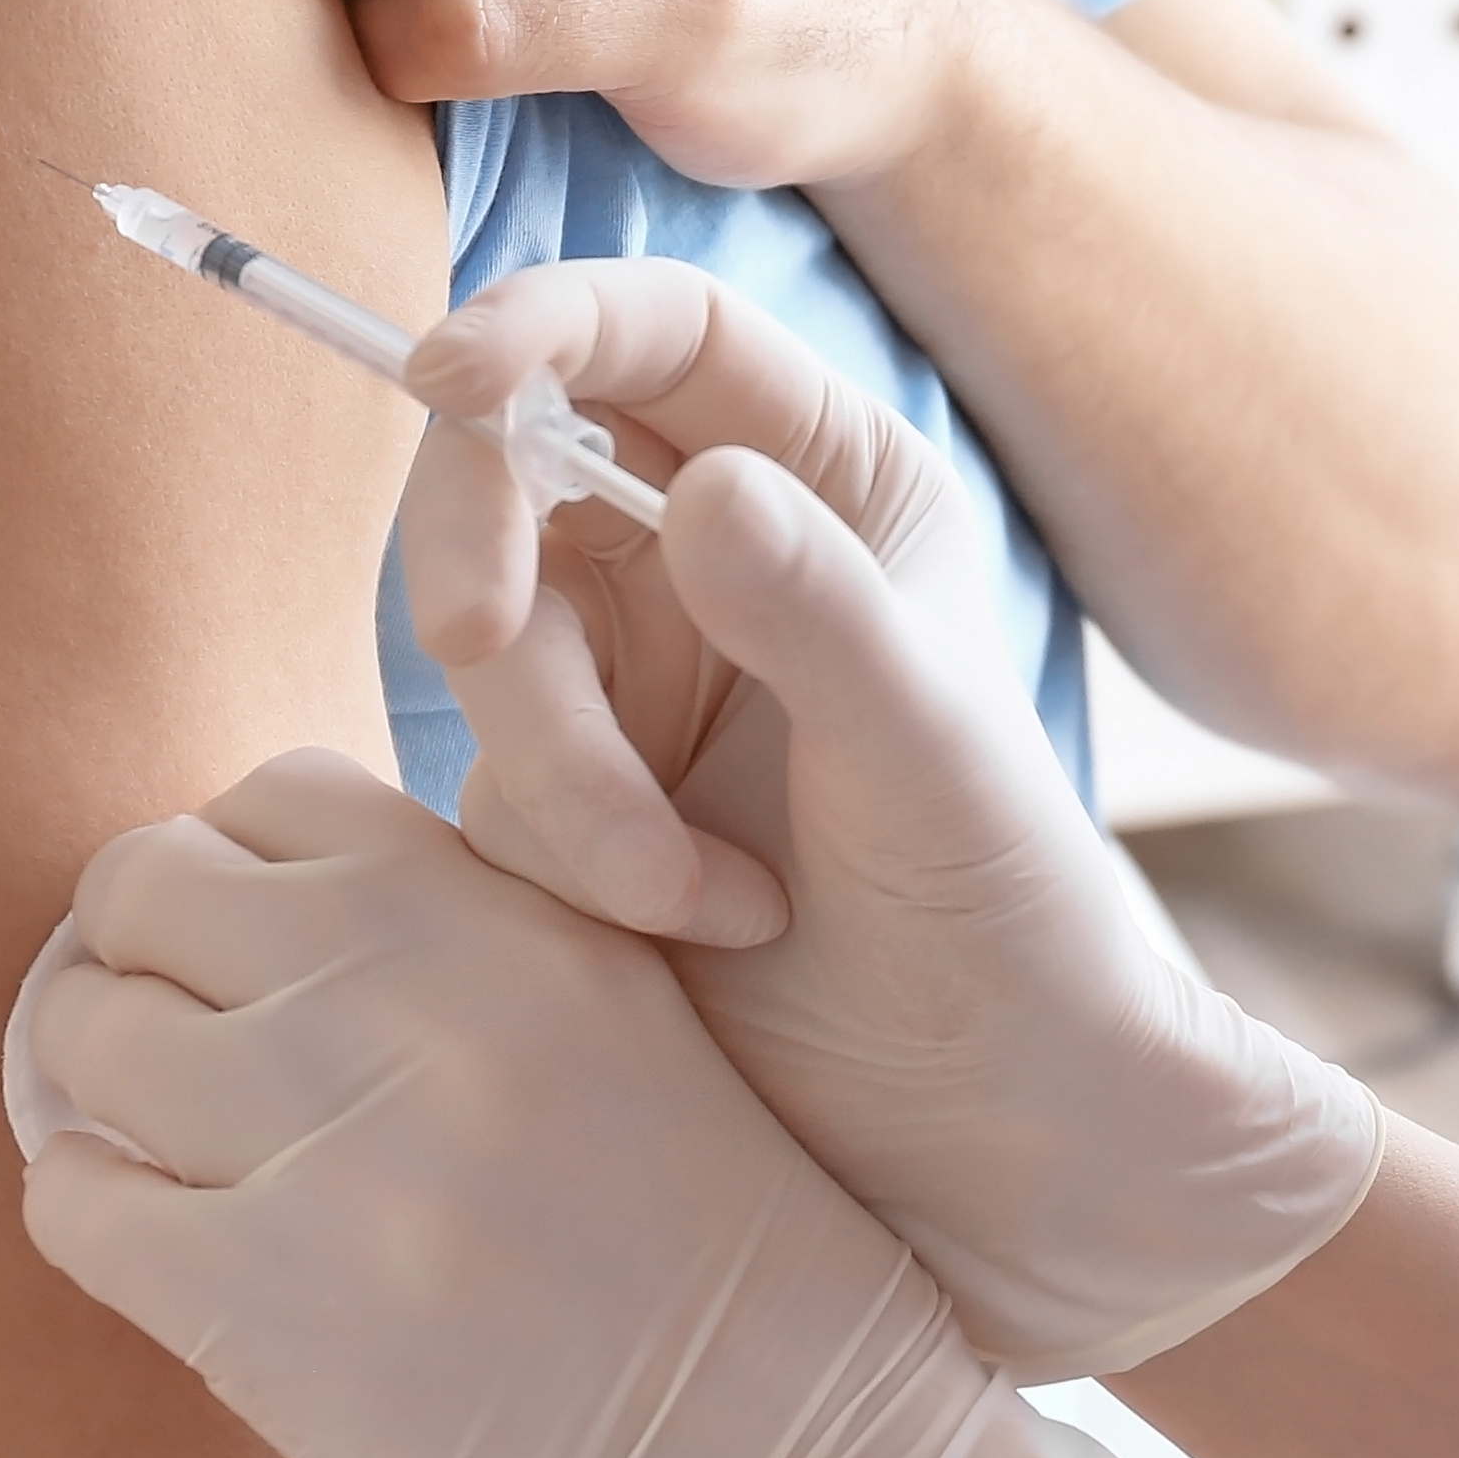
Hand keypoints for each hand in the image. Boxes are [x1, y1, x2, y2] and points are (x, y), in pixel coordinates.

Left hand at [15, 751, 1171, 1457]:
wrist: (795, 1450)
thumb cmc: (701, 1231)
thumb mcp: (618, 1006)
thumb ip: (458, 921)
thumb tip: (238, 876)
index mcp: (502, 908)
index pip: (271, 795)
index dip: (239, 869)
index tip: (251, 951)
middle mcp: (406, 998)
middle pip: (139, 888)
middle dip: (135, 955)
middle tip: (173, 1037)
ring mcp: (327, 1149)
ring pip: (84, 1035)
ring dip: (100, 1084)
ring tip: (168, 1142)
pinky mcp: (261, 1306)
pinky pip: (72, 1201)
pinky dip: (94, 1207)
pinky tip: (169, 1237)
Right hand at [398, 261, 1386, 1379]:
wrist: (985, 1132)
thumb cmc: (1009, 921)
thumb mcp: (929, 755)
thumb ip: (818, 615)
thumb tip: (699, 486)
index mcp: (833, 483)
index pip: (654, 333)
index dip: (534, 325)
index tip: (449, 379)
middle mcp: (721, 556)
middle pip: (510, 467)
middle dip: (482, 563)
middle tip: (480, 640)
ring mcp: (633, 676)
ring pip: (483, 641)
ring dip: (563, 774)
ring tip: (699, 898)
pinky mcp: (569, 797)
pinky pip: (486, 777)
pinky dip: (568, 856)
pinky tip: (698, 928)